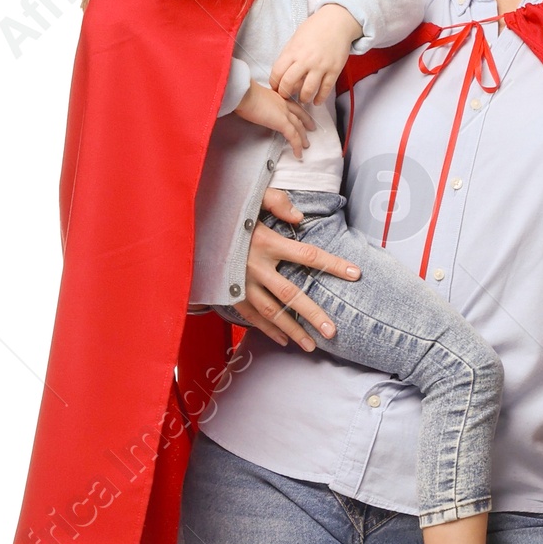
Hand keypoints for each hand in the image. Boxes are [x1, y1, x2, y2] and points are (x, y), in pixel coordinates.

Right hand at [234, 78, 310, 157]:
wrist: (243, 93)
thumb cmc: (241, 93)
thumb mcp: (250, 96)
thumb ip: (254, 101)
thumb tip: (248, 107)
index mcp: (276, 96)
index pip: (290, 103)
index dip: (297, 110)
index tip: (301, 114)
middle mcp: (283, 103)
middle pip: (298, 114)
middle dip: (306, 122)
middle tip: (311, 128)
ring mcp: (284, 113)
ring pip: (298, 127)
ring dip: (303, 137)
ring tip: (305, 145)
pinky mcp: (282, 123)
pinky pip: (294, 137)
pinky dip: (297, 146)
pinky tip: (298, 154)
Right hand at [234, 187, 359, 349]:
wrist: (187, 228)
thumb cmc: (225, 212)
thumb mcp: (251, 197)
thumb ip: (277, 202)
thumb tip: (300, 217)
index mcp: (266, 242)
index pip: (308, 255)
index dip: (333, 265)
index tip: (356, 274)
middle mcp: (255, 266)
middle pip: (291, 295)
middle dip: (313, 314)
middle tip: (333, 332)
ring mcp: (240, 283)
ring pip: (271, 312)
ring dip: (292, 330)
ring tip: (312, 346)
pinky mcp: (228, 293)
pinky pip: (251, 315)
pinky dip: (268, 329)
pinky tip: (284, 341)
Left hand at [271, 2, 358, 103]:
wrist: (337, 22)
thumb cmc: (315, 28)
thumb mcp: (296, 38)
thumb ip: (289, 55)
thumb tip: (283, 72)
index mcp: (293, 51)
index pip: (277, 72)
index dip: (274, 83)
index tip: (275, 87)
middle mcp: (305, 60)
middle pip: (289, 83)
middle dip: (285, 94)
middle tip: (286, 96)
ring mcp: (320, 66)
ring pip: (308, 90)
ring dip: (303, 98)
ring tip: (302, 99)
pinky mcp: (334, 70)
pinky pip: (325, 89)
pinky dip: (320, 98)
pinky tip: (316, 101)